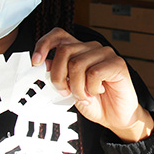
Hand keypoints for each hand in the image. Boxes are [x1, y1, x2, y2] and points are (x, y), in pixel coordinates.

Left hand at [32, 28, 152, 142]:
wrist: (115, 117)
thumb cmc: (94, 103)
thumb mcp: (69, 90)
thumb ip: (59, 75)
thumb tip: (44, 64)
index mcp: (79, 51)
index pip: (58, 35)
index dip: (44, 44)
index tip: (36, 62)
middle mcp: (91, 48)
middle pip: (64, 51)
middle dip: (59, 76)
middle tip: (65, 92)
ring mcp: (105, 53)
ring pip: (77, 64)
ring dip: (76, 87)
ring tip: (84, 96)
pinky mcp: (117, 63)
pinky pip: (95, 72)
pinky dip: (91, 88)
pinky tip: (98, 92)